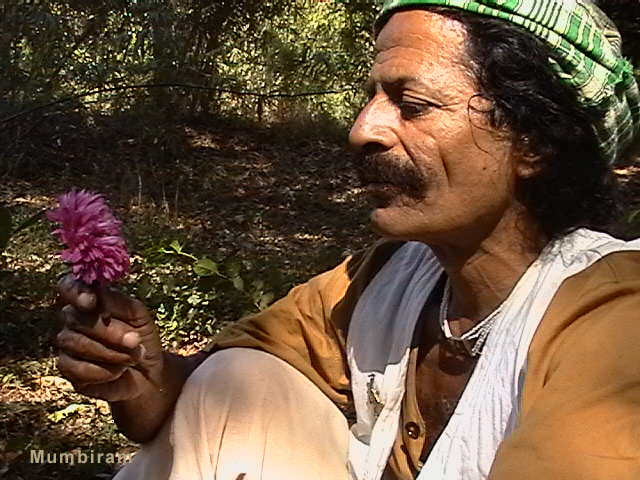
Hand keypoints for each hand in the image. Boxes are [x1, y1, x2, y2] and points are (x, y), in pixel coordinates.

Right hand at [56, 274, 163, 401]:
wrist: (148, 374)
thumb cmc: (142, 339)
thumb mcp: (140, 317)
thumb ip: (120, 303)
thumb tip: (99, 296)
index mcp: (90, 300)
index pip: (68, 286)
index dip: (75, 292)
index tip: (91, 302)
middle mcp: (73, 319)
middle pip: (76, 319)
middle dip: (110, 332)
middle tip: (135, 341)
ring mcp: (67, 344)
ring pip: (76, 343)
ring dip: (110, 353)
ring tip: (133, 357)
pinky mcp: (67, 369)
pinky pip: (76, 369)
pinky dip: (103, 371)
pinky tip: (118, 371)